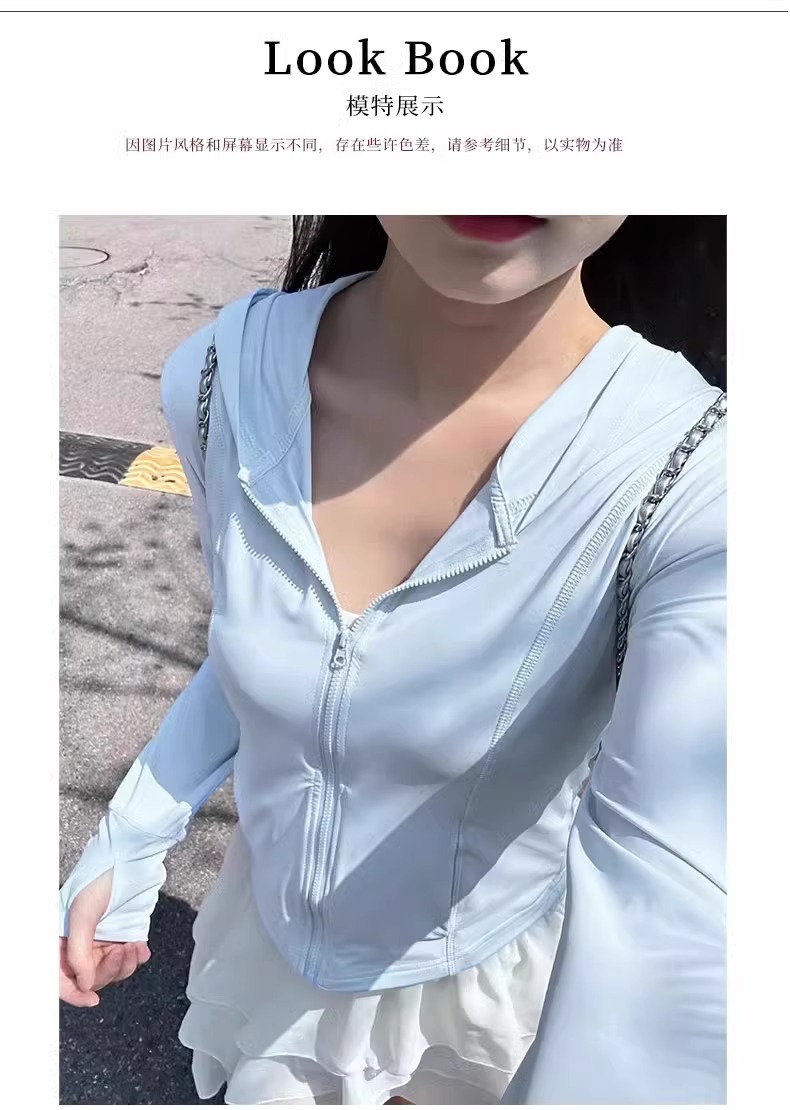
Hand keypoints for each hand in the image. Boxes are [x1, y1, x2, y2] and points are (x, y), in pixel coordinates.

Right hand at [59, 869, 150, 1007]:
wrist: (131, 856)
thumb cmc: (101, 877)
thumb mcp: (83, 914)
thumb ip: (79, 953)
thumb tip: (84, 984)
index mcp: (62, 938)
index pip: (61, 976)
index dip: (74, 992)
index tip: (91, 999)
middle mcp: (81, 941)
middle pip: (91, 976)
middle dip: (108, 970)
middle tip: (120, 952)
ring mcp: (102, 939)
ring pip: (112, 970)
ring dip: (124, 964)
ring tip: (132, 947)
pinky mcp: (122, 934)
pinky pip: (129, 958)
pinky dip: (136, 957)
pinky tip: (141, 947)